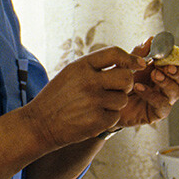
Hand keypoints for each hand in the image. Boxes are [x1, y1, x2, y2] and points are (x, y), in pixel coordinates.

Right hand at [22, 46, 144, 148]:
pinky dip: (108, 118)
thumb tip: (130, 61)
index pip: (114, 53)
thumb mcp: (71, 73)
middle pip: (126, 77)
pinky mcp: (96, 121)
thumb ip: (96, 66)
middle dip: (125, 84)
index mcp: (81, 66)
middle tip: (115, 90)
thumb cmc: (58, 97)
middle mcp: (88, 82)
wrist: (38, 125)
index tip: (140, 64)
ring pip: (123, 99)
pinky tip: (92, 117)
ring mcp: (93, 102)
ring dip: (115, 103)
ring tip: (96, 106)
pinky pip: (116, 116)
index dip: (131, 58)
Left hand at [115, 37, 178, 128]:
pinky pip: (162, 105)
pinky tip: (139, 88)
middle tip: (166, 67)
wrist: (105, 104)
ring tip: (153, 75)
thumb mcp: (127, 65)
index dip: (178, 59)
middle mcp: (167, 85)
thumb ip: (139, 53)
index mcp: (163, 71)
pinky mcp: (157, 113)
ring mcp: (163, 99)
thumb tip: (151, 39)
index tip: (168, 53)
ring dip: (166, 82)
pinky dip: (152, 95)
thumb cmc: (119, 83)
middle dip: (178, 72)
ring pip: (176, 92)